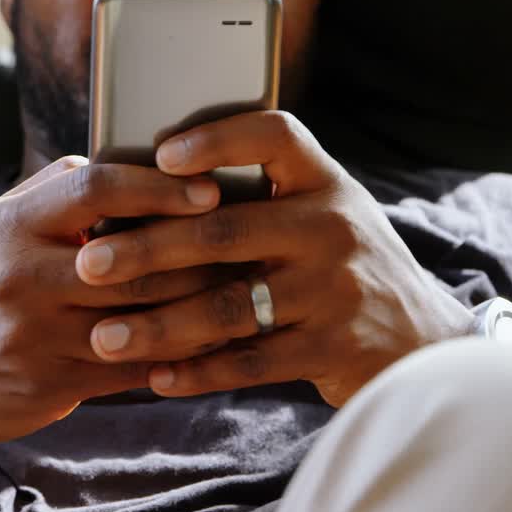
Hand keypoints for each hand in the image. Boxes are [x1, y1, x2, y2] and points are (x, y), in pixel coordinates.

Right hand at [0, 156, 227, 448]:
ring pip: (143, 317)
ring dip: (201, 305)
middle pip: (132, 259)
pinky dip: (180, 355)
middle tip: (251, 241)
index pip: (94, 189)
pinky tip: (215, 340)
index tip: (209, 190)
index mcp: (13, 225)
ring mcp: (37, 334)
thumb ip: (55, 189)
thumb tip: (122, 153)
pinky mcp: (53, 381)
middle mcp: (22, 276)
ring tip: (247, 287)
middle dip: (199, 251)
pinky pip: (135, 366)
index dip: (157, 186)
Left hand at [74, 111, 474, 407]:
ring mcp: (336, 289)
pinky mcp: (334, 348)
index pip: (273, 136)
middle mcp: (332, 227)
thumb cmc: (342, 265)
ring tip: (102, 336)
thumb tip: (145, 189)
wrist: (423, 340)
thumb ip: (258, 199)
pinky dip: (199, 371)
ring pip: (230, 305)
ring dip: (160, 323)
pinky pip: (252, 362)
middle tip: (88, 262)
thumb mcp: (320, 213)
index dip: (216, 139)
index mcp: (323, 180)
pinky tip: (157, 375)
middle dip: (149, 248)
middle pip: (226, 231)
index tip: (161, 155)